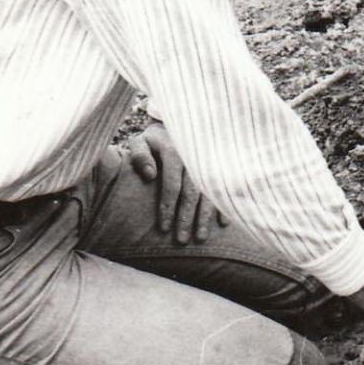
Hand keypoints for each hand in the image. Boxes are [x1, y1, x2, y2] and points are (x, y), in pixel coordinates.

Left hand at [126, 123, 227, 244]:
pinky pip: (223, 188)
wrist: (180, 124)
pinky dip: (223, 206)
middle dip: (187, 219)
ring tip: (200, 238)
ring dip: (205, 218)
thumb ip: (140, 156)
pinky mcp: (219, 167)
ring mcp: (208, 163)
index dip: (168, 208)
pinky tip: (223, 223)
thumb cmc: (156, 139)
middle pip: (191, 194)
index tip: (164, 229)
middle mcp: (194, 158)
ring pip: (208, 194)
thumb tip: (150, 175)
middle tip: (182, 240)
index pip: (172, 186)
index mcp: (174, 152)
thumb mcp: (141, 141)